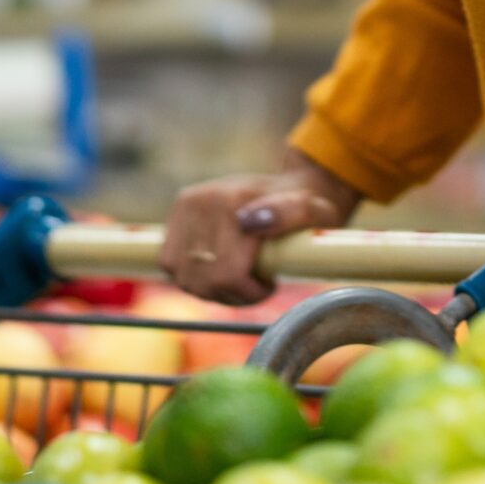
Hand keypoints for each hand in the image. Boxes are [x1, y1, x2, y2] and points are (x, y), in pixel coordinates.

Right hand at [159, 150, 362, 305]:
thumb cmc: (304, 206)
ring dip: (212, 290)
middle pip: (205, 280)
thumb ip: (292, 213)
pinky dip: (192, 277)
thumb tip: (248, 222)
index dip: (250, 291)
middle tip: (256, 287)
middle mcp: (202, 200)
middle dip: (233, 295)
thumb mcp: (313, 209)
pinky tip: (216, 272)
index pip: (228, 273)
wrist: (289, 188)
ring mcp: (186, 206)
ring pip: (186, 278)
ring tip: (239, 280)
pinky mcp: (176, 213)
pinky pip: (171, 264)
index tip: (269, 285)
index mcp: (233, 200)